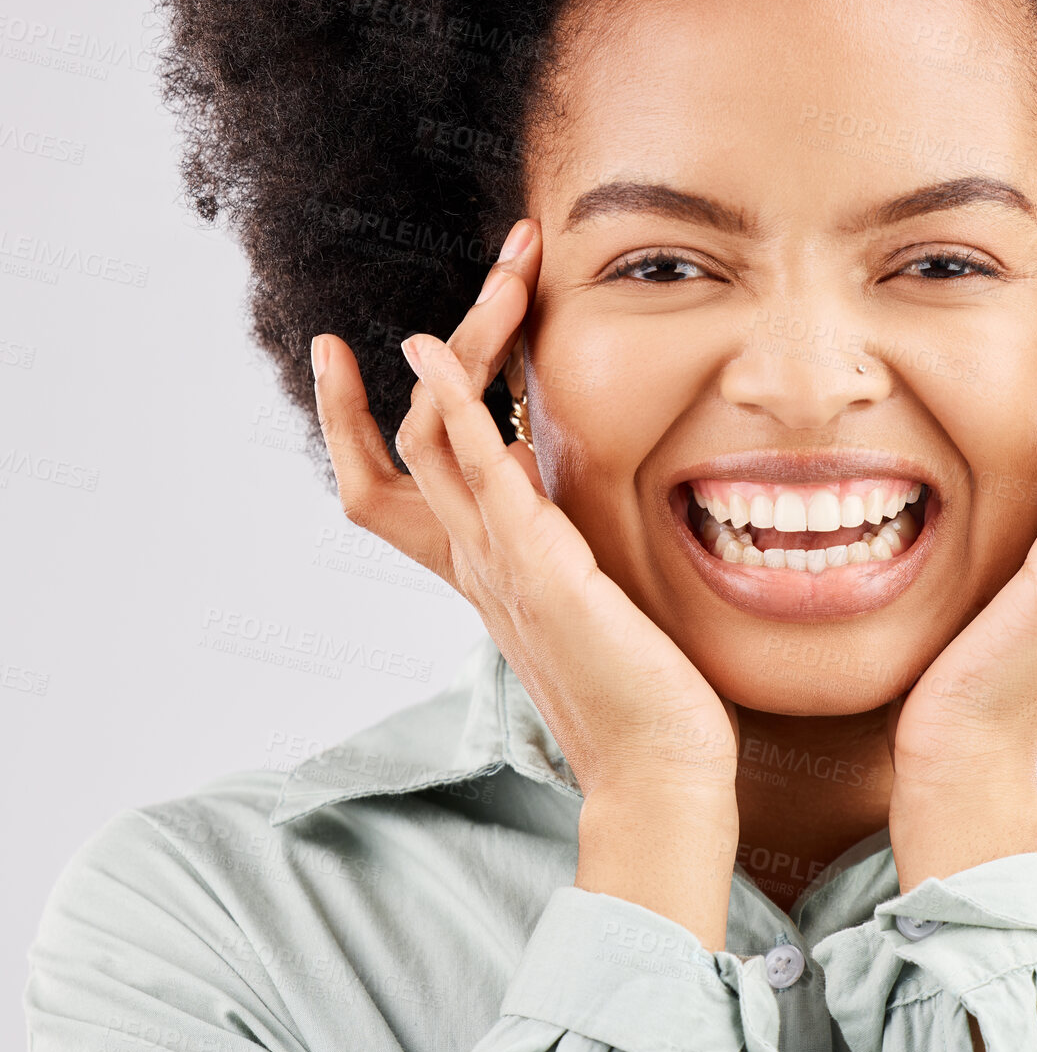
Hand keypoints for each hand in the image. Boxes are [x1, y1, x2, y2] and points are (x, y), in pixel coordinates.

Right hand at [310, 220, 740, 945]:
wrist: (658, 766)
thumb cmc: (638, 688)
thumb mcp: (589, 600)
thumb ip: (562, 546)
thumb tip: (563, 489)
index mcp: (488, 568)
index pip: (397, 482)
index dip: (364, 420)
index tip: (373, 350)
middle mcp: (478, 563)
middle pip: (410, 442)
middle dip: (421, 361)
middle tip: (460, 288)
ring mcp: (501, 568)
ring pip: (436, 441)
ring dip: (455, 355)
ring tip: (485, 285)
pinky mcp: (541, 575)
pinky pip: (483, 478)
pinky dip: (458, 412)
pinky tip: (444, 355)